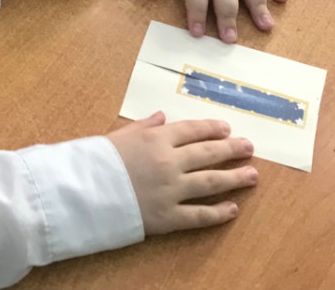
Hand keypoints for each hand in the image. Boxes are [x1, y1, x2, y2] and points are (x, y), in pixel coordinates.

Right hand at [107, 112, 256, 234]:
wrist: (82, 192)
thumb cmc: (96, 160)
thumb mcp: (118, 136)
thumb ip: (144, 126)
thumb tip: (163, 116)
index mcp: (156, 139)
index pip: (192, 131)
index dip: (212, 128)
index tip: (227, 128)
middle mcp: (170, 162)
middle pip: (208, 153)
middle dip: (232, 149)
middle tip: (249, 147)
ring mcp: (172, 190)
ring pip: (211, 182)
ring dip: (235, 177)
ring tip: (252, 174)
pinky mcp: (168, 216)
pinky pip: (199, 215)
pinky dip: (219, 213)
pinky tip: (233, 208)